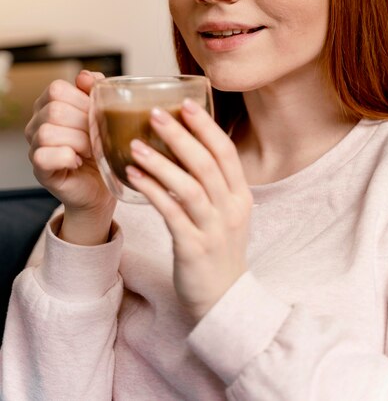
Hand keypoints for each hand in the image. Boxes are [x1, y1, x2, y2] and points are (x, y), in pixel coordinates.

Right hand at [25, 70, 115, 243]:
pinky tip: (78, 161)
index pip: (57, 88)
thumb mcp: (104, 115)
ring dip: (79, 141)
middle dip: (84, 123)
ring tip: (91, 151)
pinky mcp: (40, 169)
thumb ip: (95, 92)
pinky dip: (67, 157)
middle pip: (55, 110)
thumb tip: (85, 77)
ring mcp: (35, 146)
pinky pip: (45, 155)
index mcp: (50, 105)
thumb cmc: (102, 150)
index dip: (82, 101)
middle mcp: (37, 124)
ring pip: (49, 132)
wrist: (102, 187)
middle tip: (97, 137)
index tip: (96, 116)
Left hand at [126, 98, 252, 320]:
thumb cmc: (218, 247)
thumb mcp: (226, 212)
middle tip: (155, 114)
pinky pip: (171, 213)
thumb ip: (213, 182)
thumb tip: (185, 146)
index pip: (226, 152)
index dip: (206, 126)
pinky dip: (152, 191)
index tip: (186, 103)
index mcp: (240, 195)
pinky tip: (133, 176)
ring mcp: (214, 228)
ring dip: (161, 163)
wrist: (222, 298)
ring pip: (189, 187)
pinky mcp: (193, 247)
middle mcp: (231, 208)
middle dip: (180, 136)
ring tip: (135, 144)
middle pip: (207, 164)